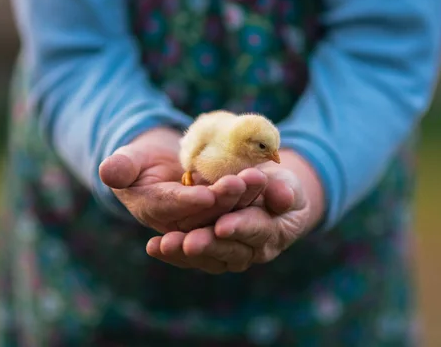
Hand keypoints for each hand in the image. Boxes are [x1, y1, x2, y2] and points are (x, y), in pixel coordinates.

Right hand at [99, 127, 268, 232]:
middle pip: (203, 214)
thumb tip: (107, 171)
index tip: (207, 194)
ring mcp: (201, 221)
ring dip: (243, 197)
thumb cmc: (140, 159)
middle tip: (242, 182)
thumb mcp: (128, 158)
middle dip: (224, 200)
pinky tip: (268, 180)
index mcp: (150, 209)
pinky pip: (237, 206)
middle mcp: (177, 223)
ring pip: (225, 212)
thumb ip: (121, 166)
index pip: (169, 208)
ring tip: (258, 177)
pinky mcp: (220, 215)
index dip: (188, 202)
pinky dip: (251, 195)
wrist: (162, 162)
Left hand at [146, 150, 324, 272]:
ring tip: (165, 244)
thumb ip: (283, 189)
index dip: (242, 227)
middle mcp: (253, 251)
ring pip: (208, 258)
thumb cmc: (280, 187)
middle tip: (190, 242)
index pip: (259, 230)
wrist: (272, 198)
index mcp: (276, 232)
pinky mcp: (210, 253)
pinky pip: (192, 256)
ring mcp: (231, 255)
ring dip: (186, 252)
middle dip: (209, 245)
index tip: (223, 225)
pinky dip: (173, 253)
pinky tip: (153, 247)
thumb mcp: (287, 182)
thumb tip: (283, 197)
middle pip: (230, 251)